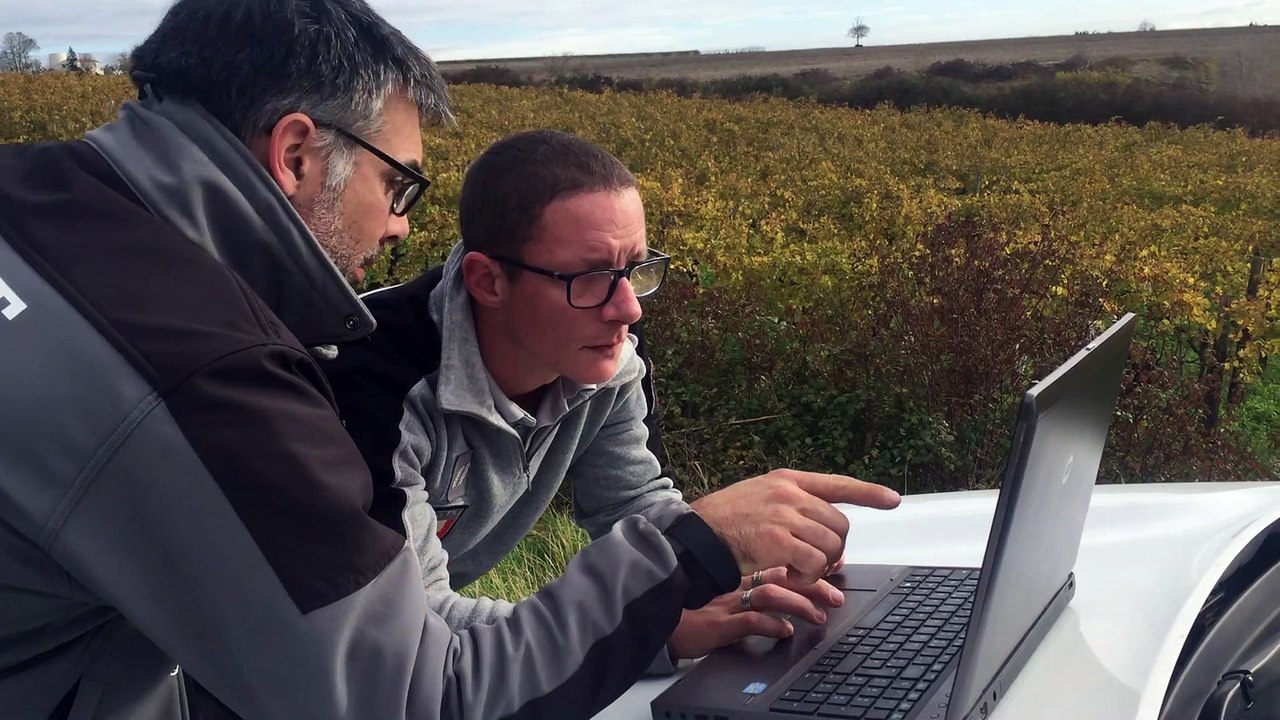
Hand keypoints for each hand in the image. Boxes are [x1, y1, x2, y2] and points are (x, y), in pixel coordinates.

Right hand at [668, 566, 844, 658]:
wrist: (653, 607)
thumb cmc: (688, 602)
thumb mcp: (722, 588)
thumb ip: (750, 585)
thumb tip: (786, 595)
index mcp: (738, 569)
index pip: (780, 558)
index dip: (808, 564)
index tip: (832, 566)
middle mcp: (736, 581)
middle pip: (782, 574)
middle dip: (815, 584)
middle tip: (838, 595)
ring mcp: (727, 600)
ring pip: (770, 593)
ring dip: (800, 604)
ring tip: (820, 616)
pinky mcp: (718, 621)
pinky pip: (749, 620)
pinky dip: (771, 625)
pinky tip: (785, 631)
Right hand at [690, 470, 898, 583]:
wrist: (696, 536)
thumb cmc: (724, 520)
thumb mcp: (758, 494)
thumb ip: (790, 503)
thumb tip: (824, 528)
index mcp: (787, 479)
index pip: (837, 483)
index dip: (869, 493)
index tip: (892, 499)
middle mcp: (789, 494)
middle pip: (839, 524)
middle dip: (835, 547)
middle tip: (817, 561)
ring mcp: (784, 516)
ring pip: (831, 545)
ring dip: (822, 565)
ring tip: (800, 570)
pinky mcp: (778, 541)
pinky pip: (815, 562)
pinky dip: (810, 576)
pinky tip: (795, 576)